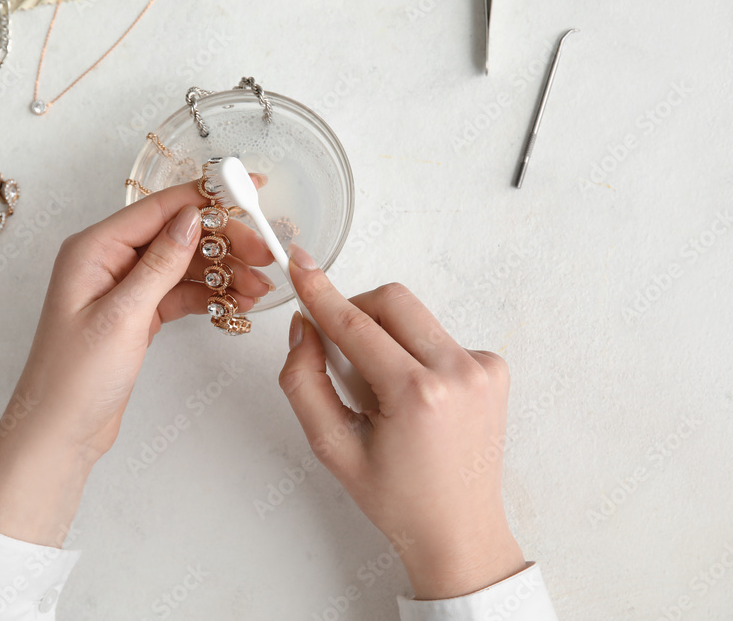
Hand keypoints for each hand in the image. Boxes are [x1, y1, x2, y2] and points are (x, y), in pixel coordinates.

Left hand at [0, 178, 272, 545]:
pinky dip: (208, 296)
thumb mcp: (123, 316)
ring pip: (183, 265)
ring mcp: (123, 288)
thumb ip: (159, 264)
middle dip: (223, 242)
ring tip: (260, 288)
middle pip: (177, 234)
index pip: (159, 208)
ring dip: (222, 273)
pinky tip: (236, 303)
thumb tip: (191, 219)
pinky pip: (180, 293)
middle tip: (265, 255)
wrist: (60, 432)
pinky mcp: (137, 314)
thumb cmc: (74, 378)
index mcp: (94, 249)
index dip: (207, 197)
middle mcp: (108, 261)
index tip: (248, 190)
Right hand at [278, 246, 525, 599]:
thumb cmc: (396, 498)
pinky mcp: (494, 369)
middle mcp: (458, 372)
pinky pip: (439, 337)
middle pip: (392, 301)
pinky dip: (415, 354)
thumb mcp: (332, 447)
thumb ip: (304, 382)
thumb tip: (304, 329)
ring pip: (415, 317)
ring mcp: (483, 368)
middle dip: (356, 312)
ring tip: (383, 393)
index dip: (321, 293)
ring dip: (386, 338)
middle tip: (340, 352)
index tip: (300, 263)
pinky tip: (414, 399)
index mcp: (417, 394)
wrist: (459, 530)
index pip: (355, 325)